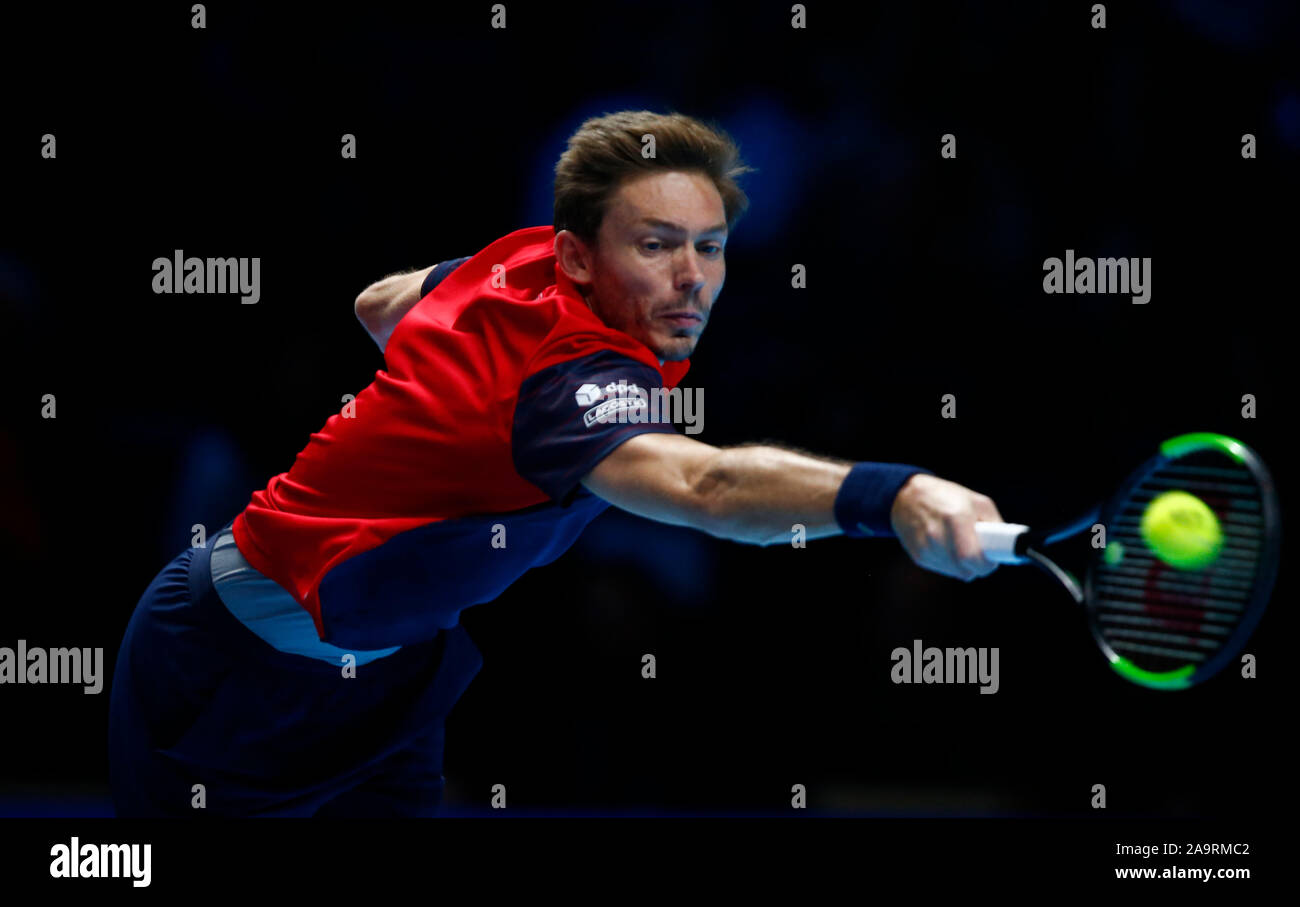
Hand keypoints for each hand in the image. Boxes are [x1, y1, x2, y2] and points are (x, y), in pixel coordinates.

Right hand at [889, 473, 1003, 580]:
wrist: (906, 496)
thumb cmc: (945, 496)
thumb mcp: (976, 501)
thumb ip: (994, 523)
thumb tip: (1005, 545)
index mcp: (956, 517)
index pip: (972, 557)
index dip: (986, 564)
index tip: (991, 561)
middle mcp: (937, 534)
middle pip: (964, 569)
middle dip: (977, 567)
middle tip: (980, 555)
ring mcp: (925, 547)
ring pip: (955, 573)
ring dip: (963, 566)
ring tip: (960, 546)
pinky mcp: (918, 556)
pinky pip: (942, 570)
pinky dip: (949, 564)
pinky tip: (946, 548)